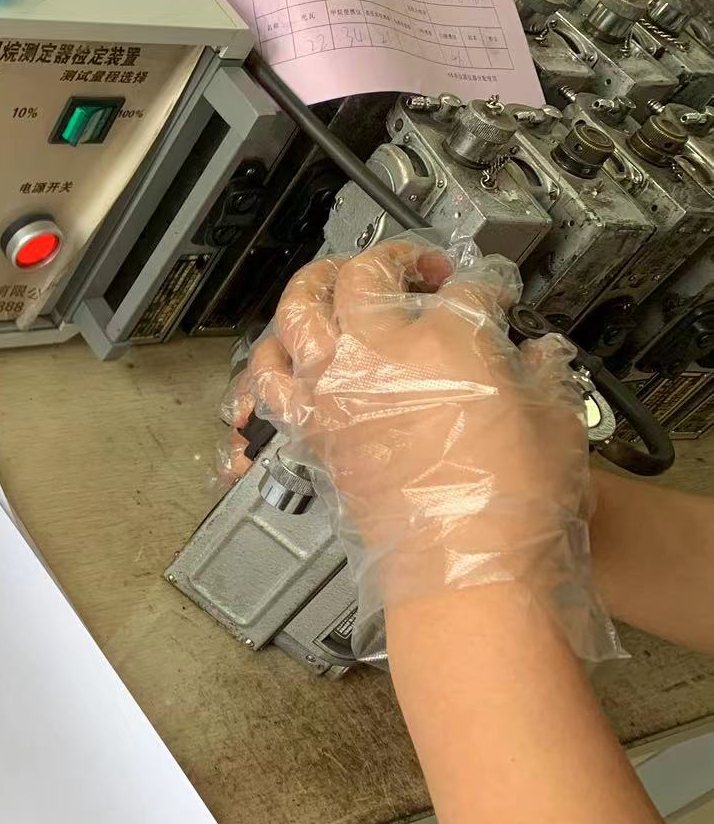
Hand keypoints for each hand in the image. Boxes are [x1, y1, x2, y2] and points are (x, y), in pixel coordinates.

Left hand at [236, 242, 613, 656]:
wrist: (466, 563)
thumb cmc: (512, 498)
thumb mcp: (555, 417)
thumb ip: (542, 371)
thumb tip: (536, 353)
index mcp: (446, 337)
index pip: (465, 288)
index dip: (482, 286)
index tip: (489, 295)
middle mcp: (376, 354)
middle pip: (361, 275)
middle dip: (388, 260)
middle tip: (409, 270)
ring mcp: (332, 390)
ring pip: (296, 312)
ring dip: (313, 292)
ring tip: (333, 291)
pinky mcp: (309, 431)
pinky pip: (268, 382)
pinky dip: (271, 364)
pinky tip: (287, 360)